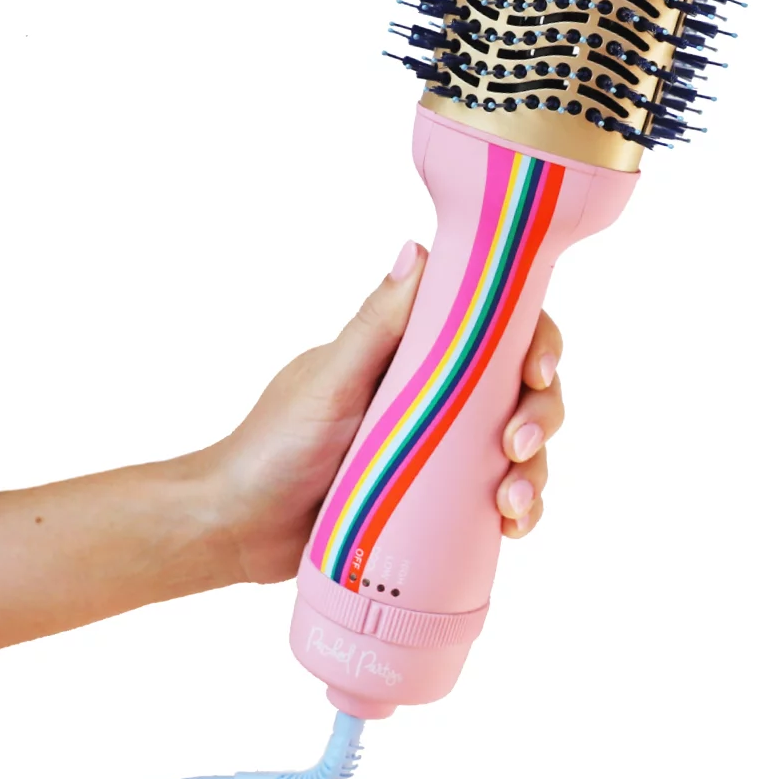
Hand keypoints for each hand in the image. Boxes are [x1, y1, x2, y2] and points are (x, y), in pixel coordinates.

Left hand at [207, 239, 566, 583]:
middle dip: (540, 414)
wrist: (238, 528)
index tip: (538, 370)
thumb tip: (418, 250)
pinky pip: (497, 499)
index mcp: (413, 352)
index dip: (534, 342)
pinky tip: (514, 525)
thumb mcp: (329, 382)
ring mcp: (440, 450)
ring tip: (512, 502)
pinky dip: (519, 509)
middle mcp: (436, 395)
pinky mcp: (438, 502)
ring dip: (535, 469)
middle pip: (520, 389)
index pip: (494, 329)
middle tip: (516, 445)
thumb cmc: (272, 445)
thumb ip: (375, 324)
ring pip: (519, 446)